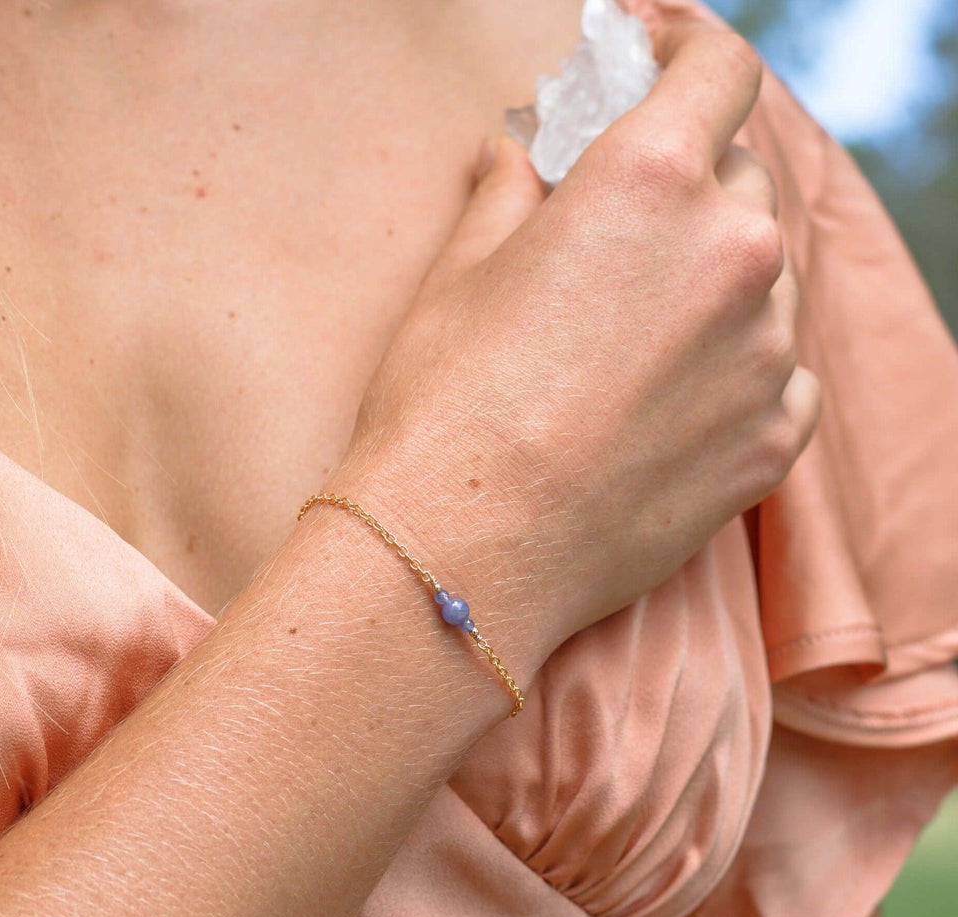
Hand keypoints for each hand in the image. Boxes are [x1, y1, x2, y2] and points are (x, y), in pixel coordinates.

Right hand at [328, 20, 819, 679]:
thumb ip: (508, 197)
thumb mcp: (459, 278)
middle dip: (688, 186)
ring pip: (765, 281)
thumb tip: (516, 157)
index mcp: (650, 184)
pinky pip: (782, 373)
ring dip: (714, 283)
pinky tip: (674, 398)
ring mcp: (765, 355)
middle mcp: (732, 255)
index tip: (663, 63)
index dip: (689, 53)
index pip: (717, 71)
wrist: (465, 554)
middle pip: (739, 181)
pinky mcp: (772, 442)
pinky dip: (741, 367)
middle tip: (626, 227)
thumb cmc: (444, 408)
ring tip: (636, 335)